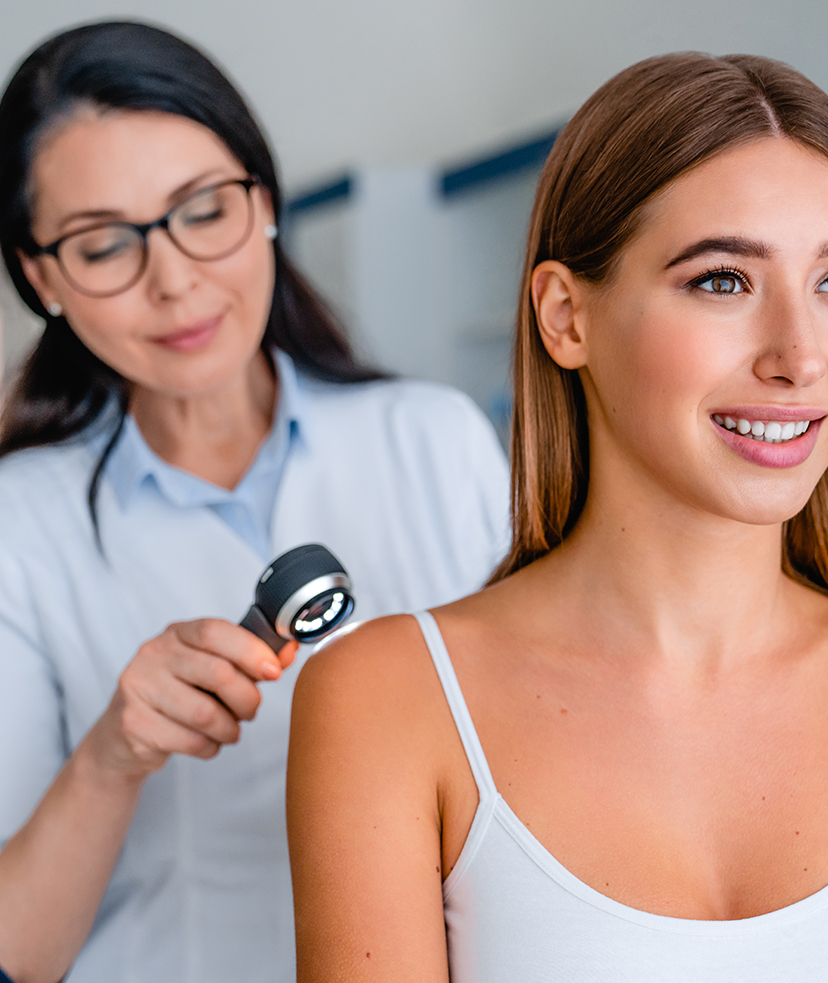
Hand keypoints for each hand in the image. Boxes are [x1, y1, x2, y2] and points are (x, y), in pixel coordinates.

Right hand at [87, 619, 297, 778]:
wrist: (124, 735)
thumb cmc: (180, 695)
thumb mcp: (211, 669)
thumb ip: (250, 660)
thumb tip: (290, 650)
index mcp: (177, 633)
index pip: (214, 631)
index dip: (249, 651)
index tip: (273, 672)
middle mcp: (153, 654)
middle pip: (217, 673)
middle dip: (247, 699)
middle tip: (252, 711)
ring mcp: (138, 687)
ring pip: (206, 713)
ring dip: (230, 729)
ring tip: (230, 730)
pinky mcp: (132, 724)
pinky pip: (189, 741)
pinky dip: (209, 747)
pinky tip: (206, 743)